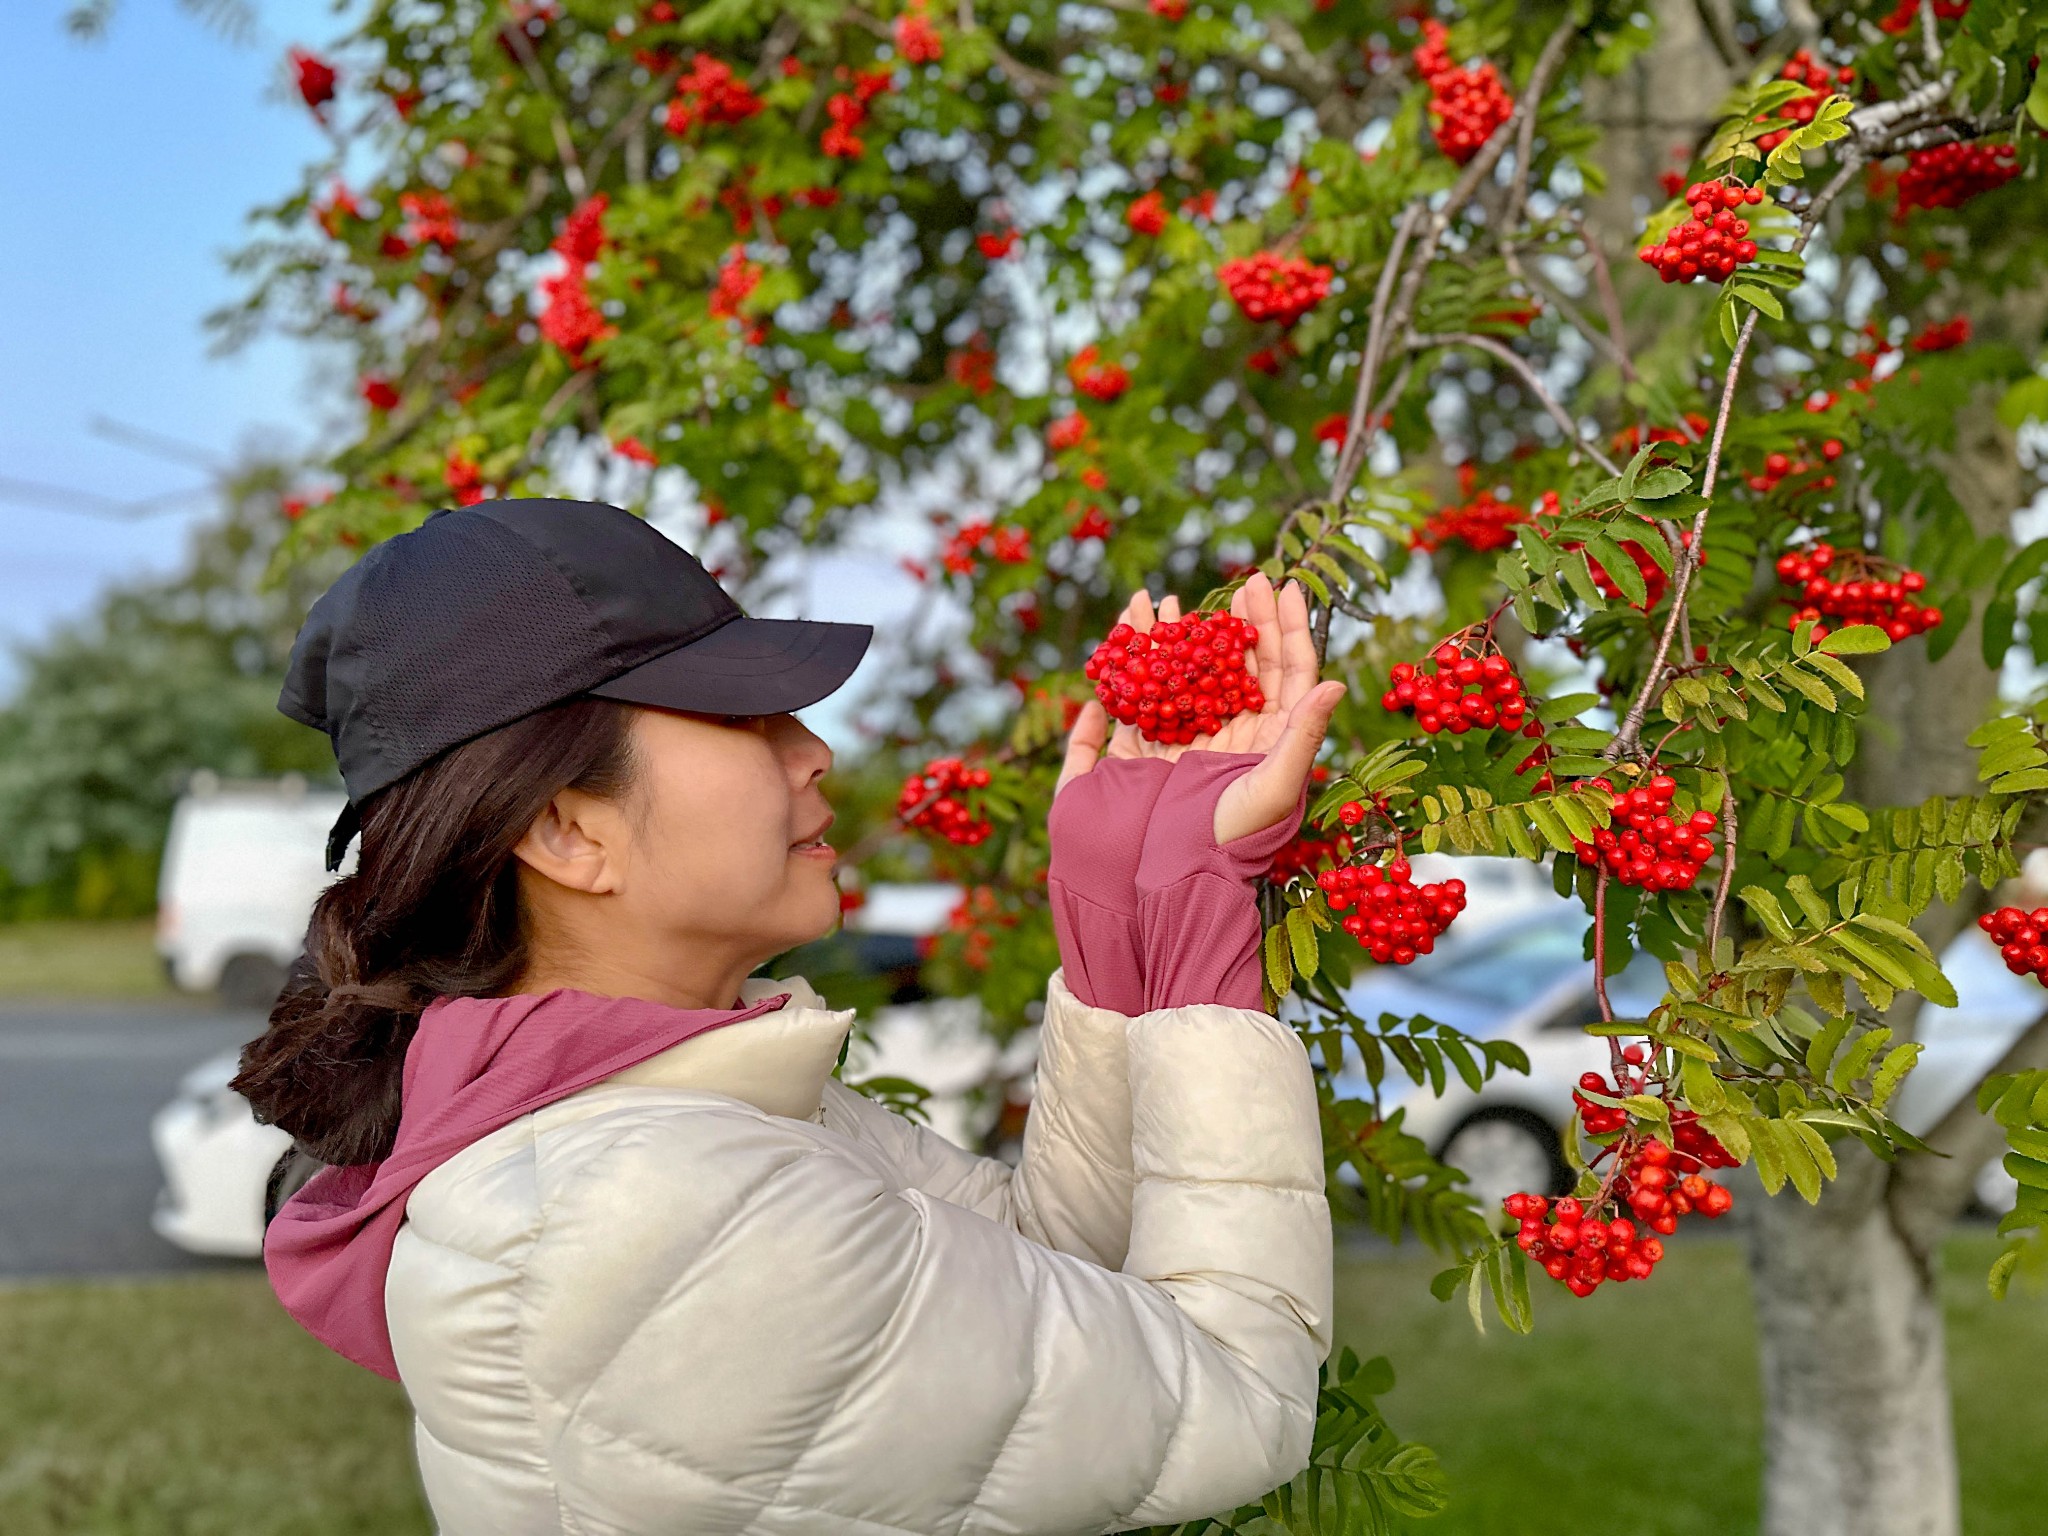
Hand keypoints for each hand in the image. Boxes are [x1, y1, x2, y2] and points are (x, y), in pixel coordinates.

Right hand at [1058, 572, 1344, 843]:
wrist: (1173, 880)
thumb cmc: (1232, 841)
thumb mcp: (1275, 788)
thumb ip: (1303, 735)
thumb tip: (1335, 682)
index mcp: (1272, 739)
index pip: (1289, 672)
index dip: (1289, 628)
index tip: (1285, 588)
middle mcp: (1236, 735)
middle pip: (1245, 664)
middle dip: (1243, 621)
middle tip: (1243, 583)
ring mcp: (1192, 739)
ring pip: (1195, 673)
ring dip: (1189, 635)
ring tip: (1180, 598)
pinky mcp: (1149, 749)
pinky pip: (1148, 696)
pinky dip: (1142, 664)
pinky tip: (1138, 637)